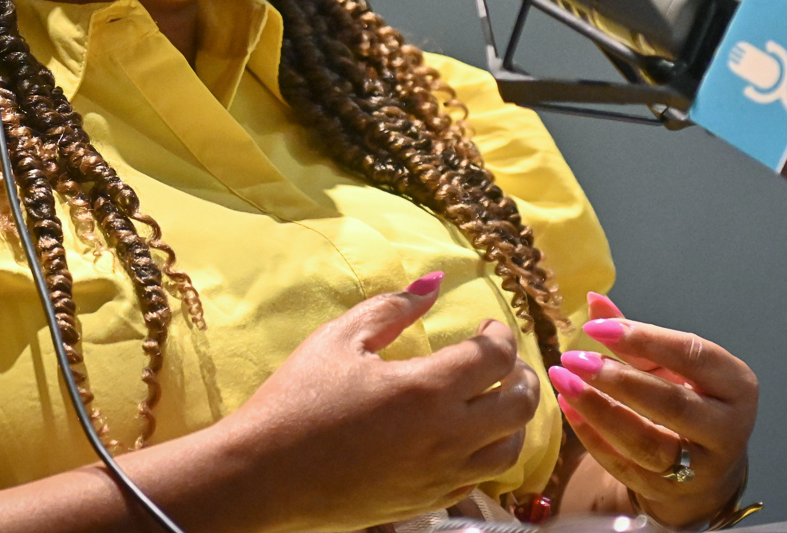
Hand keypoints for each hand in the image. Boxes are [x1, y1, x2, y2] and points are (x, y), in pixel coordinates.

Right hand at [221, 273, 540, 532]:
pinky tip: (464, 437)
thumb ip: (392, 307)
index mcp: (426, 389)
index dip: (500, 334)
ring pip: (509, 450)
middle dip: (522, 376)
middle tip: (504, 361)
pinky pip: (479, 480)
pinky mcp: (427, 503)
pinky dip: (486, 454)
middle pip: (519, 406)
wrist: (264, 475)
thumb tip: (433, 282)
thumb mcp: (339, 339)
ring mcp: (440, 477)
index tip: (486, 325)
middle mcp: (446, 437)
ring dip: (512, 420)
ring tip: (494, 400)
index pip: (496, 357)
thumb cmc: (297, 399)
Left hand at [548, 294, 757, 530]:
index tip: (594, 328)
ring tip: (563, 381)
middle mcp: (726, 429)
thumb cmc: (688, 399)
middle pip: (671, 403)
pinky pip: (624, 466)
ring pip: (646, 442)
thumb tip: (594, 301)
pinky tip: (567, 408)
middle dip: (617, 379)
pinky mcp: (668, 492)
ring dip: (598, 409)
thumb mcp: (672, 364)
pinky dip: (591, 436)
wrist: (705, 469)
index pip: (692, 355)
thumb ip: (636, 335)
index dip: (643, 338)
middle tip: (573, 358)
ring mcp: (699, 467)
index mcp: (736, 386)